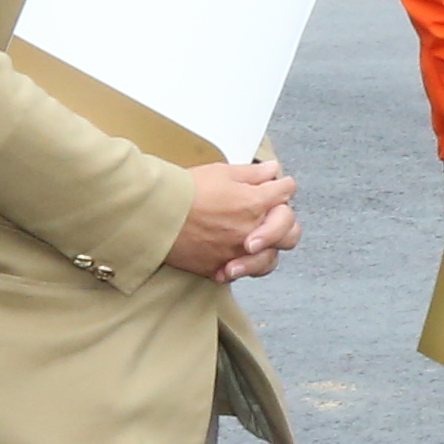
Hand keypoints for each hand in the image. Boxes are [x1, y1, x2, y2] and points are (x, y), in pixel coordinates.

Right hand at [171, 156, 297, 277]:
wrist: (153, 214)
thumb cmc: (184, 191)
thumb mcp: (221, 172)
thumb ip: (252, 174)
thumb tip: (272, 170)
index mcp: (255, 202)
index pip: (286, 192)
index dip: (283, 186)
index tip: (279, 186)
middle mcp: (252, 230)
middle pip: (289, 230)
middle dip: (284, 222)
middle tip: (271, 216)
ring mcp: (237, 252)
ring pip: (270, 259)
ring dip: (266, 251)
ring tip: (254, 244)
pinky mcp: (219, 268)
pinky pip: (240, 274)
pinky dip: (239, 268)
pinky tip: (232, 262)